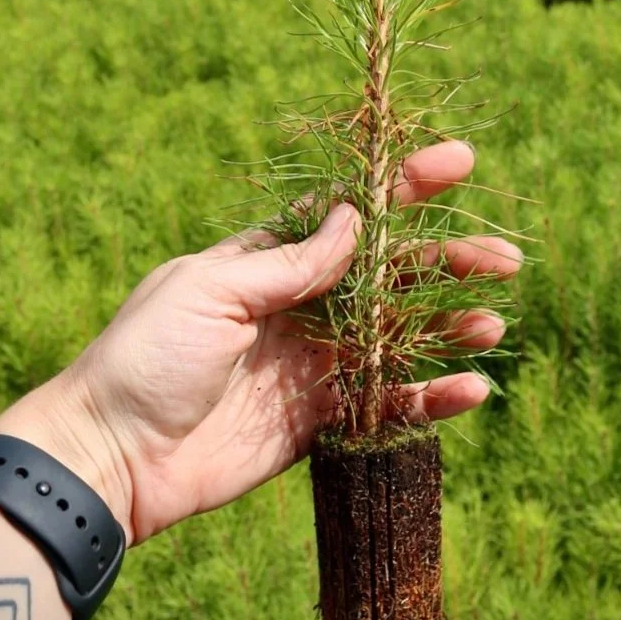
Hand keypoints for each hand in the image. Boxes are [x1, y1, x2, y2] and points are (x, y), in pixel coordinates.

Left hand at [0, 141, 522, 546]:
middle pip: (390, 276)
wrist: (114, 457)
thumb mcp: (212, 290)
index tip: (460, 162)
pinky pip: (385, 403)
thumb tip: (355, 216)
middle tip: (506, 258)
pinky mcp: (318, 420)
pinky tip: (470, 390)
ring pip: (398, 338)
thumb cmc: (148, 357)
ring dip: (448, 328)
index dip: (404, 186)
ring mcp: (312, 364)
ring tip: (493, 324)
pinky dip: (429, 397)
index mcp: (269, 261)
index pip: (350, 215)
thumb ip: (289, 262)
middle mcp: (300, 306)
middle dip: (448, 262)